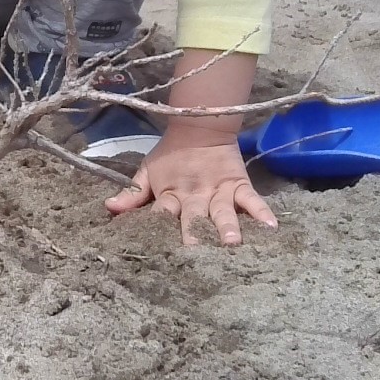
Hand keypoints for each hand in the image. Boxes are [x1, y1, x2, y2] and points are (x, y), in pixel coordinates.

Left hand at [105, 124, 277, 245]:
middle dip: (195, 235)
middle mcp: (195, 196)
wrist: (198, 125)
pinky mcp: (238, 184)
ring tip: (232, 243)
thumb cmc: (171, 154)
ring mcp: (219, 190)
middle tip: (197, 254)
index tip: (157, 253)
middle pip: (193, 217)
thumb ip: (132, 193)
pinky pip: (251, 199)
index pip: (162, 215)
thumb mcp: (148, 171)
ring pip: (222, 211)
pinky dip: (261, 211)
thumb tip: (108, 208)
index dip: (159, 231)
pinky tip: (271, 227)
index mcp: (169, 194)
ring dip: (227, 226)